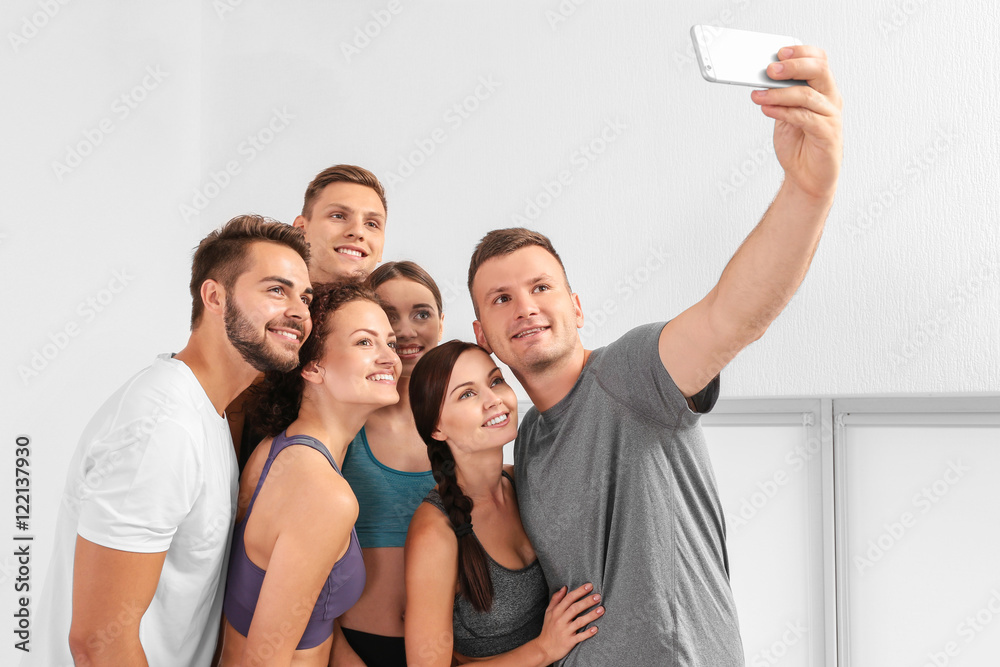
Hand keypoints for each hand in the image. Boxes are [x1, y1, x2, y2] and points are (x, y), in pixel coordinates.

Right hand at [534, 584, 603, 662]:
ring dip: (591, 615)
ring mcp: (565, 631)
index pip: (569, 599)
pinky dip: (588, 633)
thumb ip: (556, 599)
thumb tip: (564, 588)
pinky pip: (580, 637)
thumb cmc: (548, 628)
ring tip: (601, 609)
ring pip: (579, 621)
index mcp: (556, 612)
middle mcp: (561, 620)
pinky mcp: (569, 642)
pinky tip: (596, 628)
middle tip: (598, 596)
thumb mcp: (548, 612)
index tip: (589, 586)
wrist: (544, 649)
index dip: (579, 591)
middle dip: (587, 601)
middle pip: (575, 608)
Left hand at [751, 45, 843, 200]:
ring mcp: (830, 116)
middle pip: (818, 70)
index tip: (779, 52)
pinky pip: (805, 118)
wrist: (806, 177)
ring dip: (779, 93)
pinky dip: (783, 111)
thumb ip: (780, 96)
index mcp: (822, 89)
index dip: (801, 52)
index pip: (818, 60)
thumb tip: (762, 78)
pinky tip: (767, 109)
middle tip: (769, 69)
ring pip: (807, 95)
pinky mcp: (827, 135)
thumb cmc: (798, 144)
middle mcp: (830, 99)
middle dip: (792, 66)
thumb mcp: (785, 114)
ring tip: (758, 95)